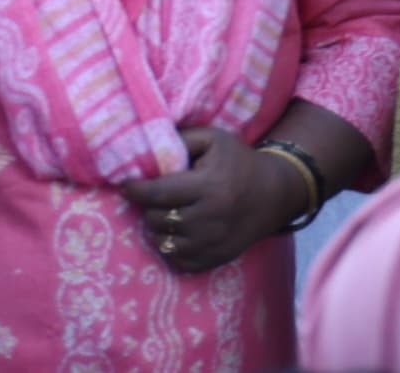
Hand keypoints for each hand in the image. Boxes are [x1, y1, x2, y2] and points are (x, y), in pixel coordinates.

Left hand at [114, 125, 302, 275]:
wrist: (274, 194)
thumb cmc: (238, 162)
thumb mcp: (214, 139)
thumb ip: (181, 139)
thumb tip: (148, 148)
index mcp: (209, 186)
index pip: (159, 193)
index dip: (135, 190)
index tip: (124, 185)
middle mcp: (210, 218)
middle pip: (157, 219)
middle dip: (148, 207)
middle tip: (152, 197)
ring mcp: (213, 243)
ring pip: (164, 242)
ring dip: (158, 228)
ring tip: (165, 213)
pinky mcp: (216, 259)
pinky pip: (178, 261)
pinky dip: (171, 248)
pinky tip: (177, 232)